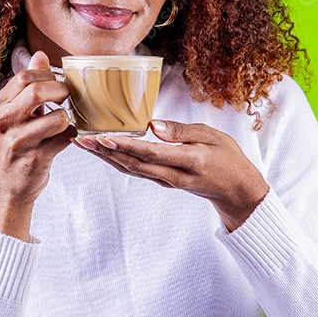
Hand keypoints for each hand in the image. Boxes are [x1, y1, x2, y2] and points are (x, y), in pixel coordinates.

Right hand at [0, 50, 74, 238]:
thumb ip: (27, 85)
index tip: (58, 82)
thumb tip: (40, 54)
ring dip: (67, 117)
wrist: (9, 187)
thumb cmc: (16, 145)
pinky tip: (67, 136)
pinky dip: (72, 135)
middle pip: (36, 92)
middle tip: (69, 96)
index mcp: (0, 106)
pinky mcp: (35, 160)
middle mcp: (5, 122)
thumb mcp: (14, 114)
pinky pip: (65, 140)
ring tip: (66, 119)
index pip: (24, 77)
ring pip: (55, 118)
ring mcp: (19, 142)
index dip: (48, 75)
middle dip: (60, 91)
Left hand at [74, 120, 268, 231]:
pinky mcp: (162, 182)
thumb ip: (183, 131)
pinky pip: (136, 172)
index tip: (104, 138)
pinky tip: (103, 151)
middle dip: (106, 153)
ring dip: (106, 158)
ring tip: (84, 144)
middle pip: (134, 164)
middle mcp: (173, 176)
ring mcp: (166, 182)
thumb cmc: (227, 158)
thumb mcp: (213, 137)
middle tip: (82, 139)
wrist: (235, 190)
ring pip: (131, 170)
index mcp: (190, 162)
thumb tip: (153, 125)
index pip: (152, 153)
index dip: (127, 147)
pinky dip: (117, 161)